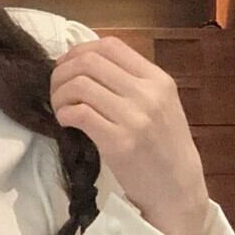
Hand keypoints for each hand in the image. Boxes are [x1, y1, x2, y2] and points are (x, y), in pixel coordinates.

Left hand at [51, 35, 209, 234]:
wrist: (178, 189)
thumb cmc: (165, 148)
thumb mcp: (161, 105)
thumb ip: (133, 83)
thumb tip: (87, 64)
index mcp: (158, 79)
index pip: (110, 45)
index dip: (79, 51)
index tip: (66, 66)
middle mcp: (148, 93)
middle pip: (89, 62)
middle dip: (62, 72)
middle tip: (56, 89)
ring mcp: (134, 117)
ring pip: (80, 85)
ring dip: (59, 95)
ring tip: (60, 108)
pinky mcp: (119, 142)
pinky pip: (79, 114)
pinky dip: (64, 114)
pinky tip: (66, 122)